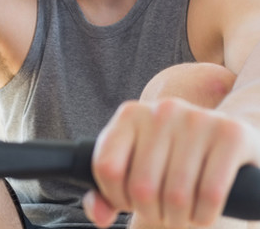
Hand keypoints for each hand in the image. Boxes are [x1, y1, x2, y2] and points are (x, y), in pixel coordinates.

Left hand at [83, 98, 257, 227]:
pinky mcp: (230, 133)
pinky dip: (205, 215)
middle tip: (161, 211)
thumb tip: (100, 214)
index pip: (106, 167)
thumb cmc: (168, 160)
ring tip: (181, 212)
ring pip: (176, 195)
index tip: (128, 201)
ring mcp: (196, 118)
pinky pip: (211, 193)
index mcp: (129, 115)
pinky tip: (202, 211)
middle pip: (142, 187)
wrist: (221, 140)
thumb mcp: (133, 169)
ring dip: (178, 218)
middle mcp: (161, 110)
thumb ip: (105, 194)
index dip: (115, 196)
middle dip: (151, 213)